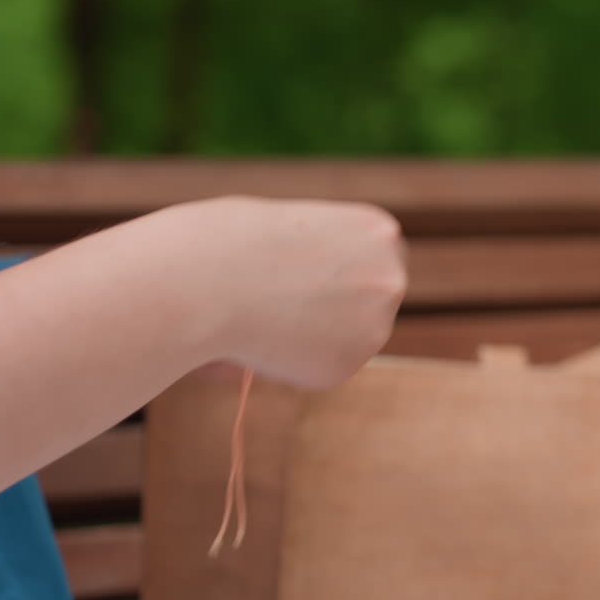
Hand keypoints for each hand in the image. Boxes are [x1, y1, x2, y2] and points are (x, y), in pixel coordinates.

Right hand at [169, 196, 406, 389]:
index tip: (305, 276)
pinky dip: (297, 362)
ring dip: (314, 335)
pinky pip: (323, 368)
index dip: (335, 275)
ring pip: (346, 340)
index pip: (370, 265)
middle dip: (335, 308)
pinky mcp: (347, 366)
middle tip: (287, 302)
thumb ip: (323, 260)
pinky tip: (270, 337)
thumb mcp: (293, 230)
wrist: (208, 276)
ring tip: (270, 313)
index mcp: (380, 231)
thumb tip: (324, 299)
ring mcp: (376, 325)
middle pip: (368, 304)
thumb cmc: (234, 240)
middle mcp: (391, 278)